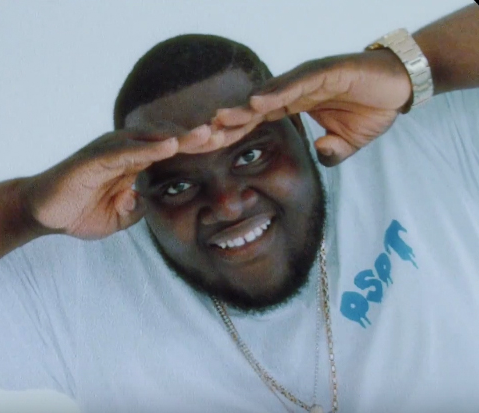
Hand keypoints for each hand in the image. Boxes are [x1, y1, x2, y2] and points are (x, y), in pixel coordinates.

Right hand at [27, 126, 212, 239]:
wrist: (41, 213)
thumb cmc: (78, 210)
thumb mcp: (119, 217)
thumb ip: (138, 207)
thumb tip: (151, 201)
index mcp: (133, 161)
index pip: (172, 151)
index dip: (198, 149)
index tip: (226, 148)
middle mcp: (124, 150)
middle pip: (168, 139)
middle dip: (198, 137)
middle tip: (230, 133)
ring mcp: (109, 151)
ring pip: (151, 139)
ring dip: (180, 136)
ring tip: (207, 135)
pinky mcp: (93, 157)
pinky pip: (125, 150)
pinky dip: (148, 147)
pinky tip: (170, 146)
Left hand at [213, 50, 412, 165]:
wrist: (401, 85)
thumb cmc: (371, 107)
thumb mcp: (348, 141)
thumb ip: (332, 151)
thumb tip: (321, 156)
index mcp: (292, 106)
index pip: (254, 123)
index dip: (230, 134)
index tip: (206, 148)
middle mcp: (293, 91)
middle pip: (252, 109)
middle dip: (226, 124)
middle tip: (197, 139)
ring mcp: (307, 79)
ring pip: (269, 95)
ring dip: (243, 109)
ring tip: (219, 121)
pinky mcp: (326, 71)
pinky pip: (298, 83)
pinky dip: (278, 92)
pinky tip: (258, 103)